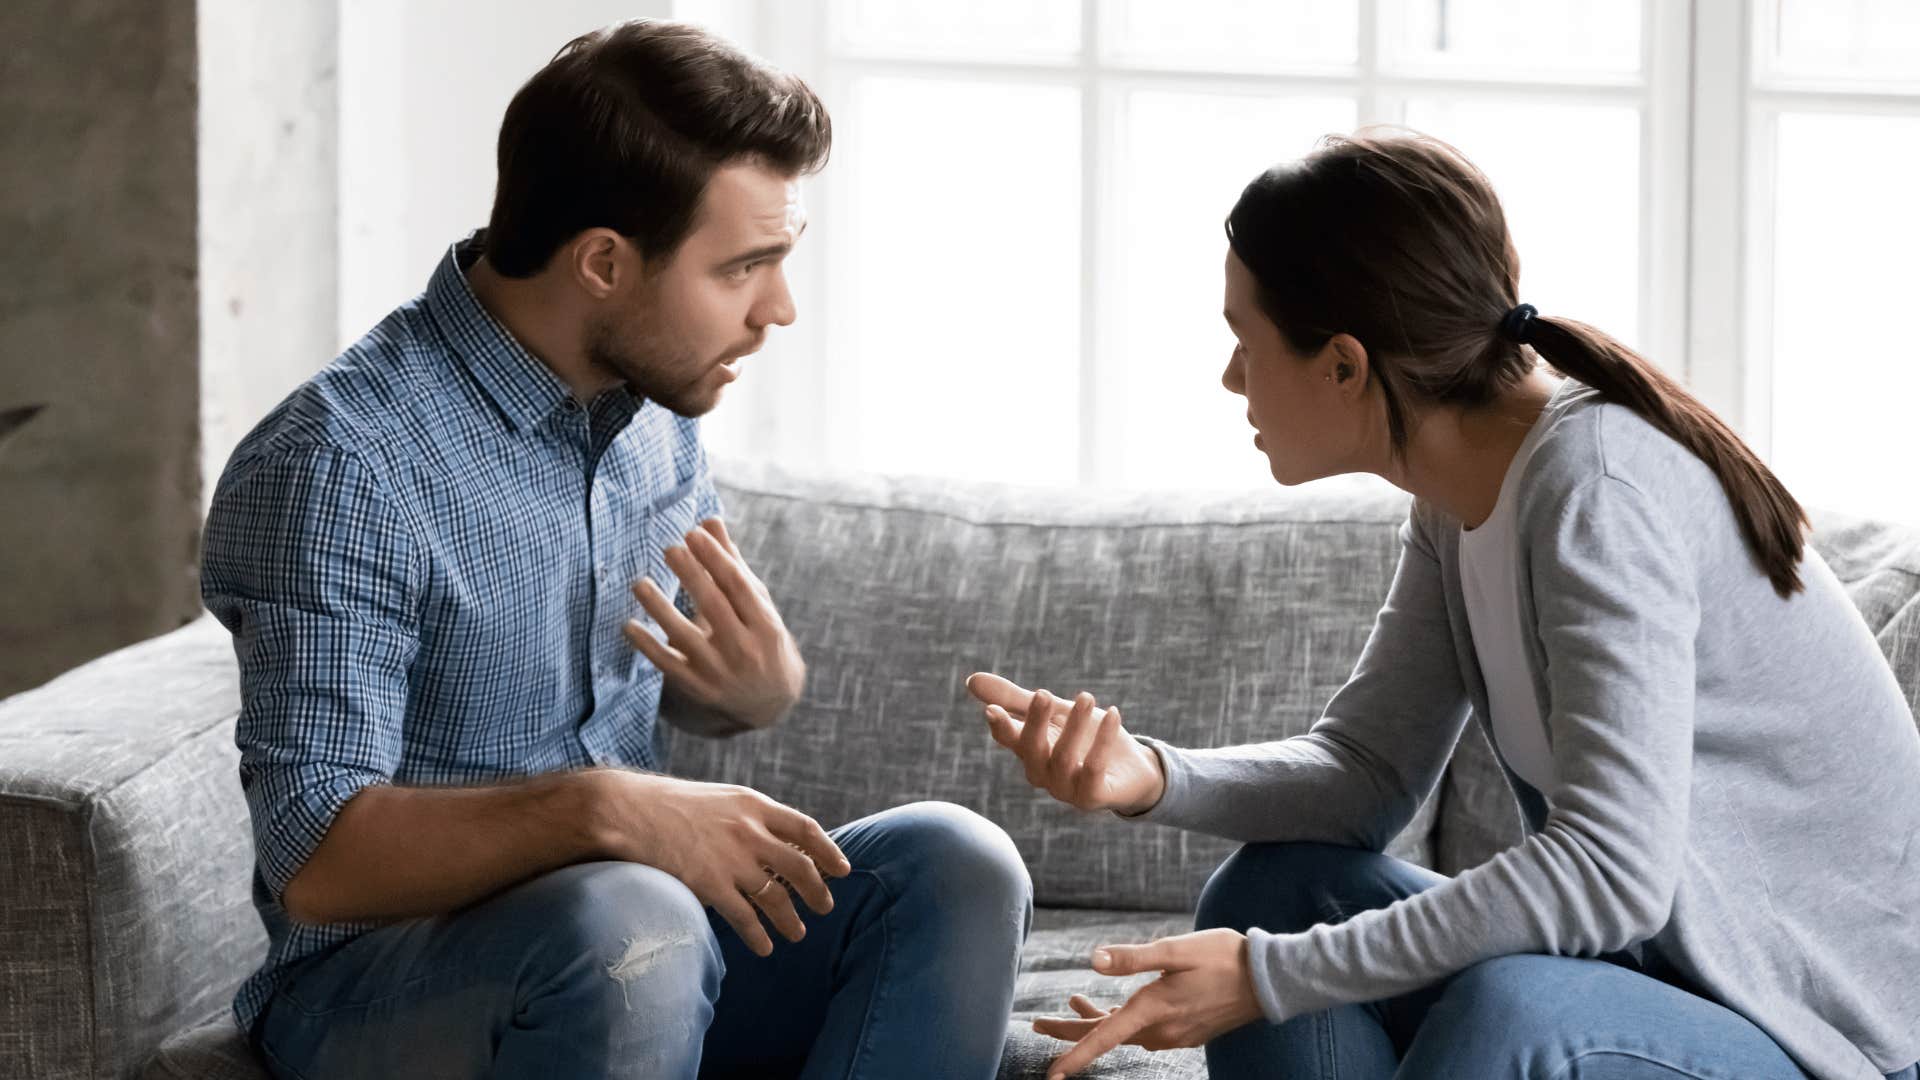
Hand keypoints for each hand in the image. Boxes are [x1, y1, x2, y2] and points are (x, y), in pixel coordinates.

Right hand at [589, 771, 850, 956]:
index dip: (828, 851)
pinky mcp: (711, 885)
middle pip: (799, 867)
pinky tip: (765, 947)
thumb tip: (771, 839)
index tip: (843, 868)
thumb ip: (746, 816)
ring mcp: (732, 859)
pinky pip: (745, 918)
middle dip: (817, 891)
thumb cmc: (667, 803)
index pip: (805, 829)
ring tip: (798, 933)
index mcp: (752, 804)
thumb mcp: (718, 798)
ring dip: (791, 919)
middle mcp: (749, 831)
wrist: (627, 810)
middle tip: (825, 906)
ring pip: (776, 898)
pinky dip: (759, 936)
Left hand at [625, 517, 805, 730]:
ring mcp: (720, 672)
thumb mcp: (757, 605)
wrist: (770, 703)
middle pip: (715, 606)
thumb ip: (732, 564)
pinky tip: (629, 625)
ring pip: (686, 636)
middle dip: (692, 575)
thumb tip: (710, 520)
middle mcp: (745, 649)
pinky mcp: (698, 689)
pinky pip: (668, 665)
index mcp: (765, 625)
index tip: (693, 533)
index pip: (738, 585)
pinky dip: (648, 645)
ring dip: (660, 609)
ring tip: (639, 583)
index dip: (716, 558)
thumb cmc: (761, 640)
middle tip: (670, 548)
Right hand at [965, 672, 1165, 815]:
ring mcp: (1065, 789)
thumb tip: (971, 680)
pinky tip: (1114, 714)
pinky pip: (1093, 769)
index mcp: (1029, 751)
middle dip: (1035, 721)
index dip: (1000, 726)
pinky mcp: (1091, 798)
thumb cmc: (1086, 737)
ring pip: (1062, 757)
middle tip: (1044, 694)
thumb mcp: (1054, 712)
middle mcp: (1042, 773)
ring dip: (1075, 725)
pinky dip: (1103, 740)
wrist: (1132, 767)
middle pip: (1031, 748)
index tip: (992, 710)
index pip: (1008, 739)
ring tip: (1087, 697)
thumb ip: (1015, 699)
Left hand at [1032, 929, 1263, 1077]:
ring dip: (1097, 1020)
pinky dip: (1122, 1019)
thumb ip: (1133, 957)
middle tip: (1037, 1022)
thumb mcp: (1175, 950)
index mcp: (1154, 1009)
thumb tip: (1092, 961)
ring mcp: (1175, 1034)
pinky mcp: (1185, 1031)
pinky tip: (1116, 1005)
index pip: (1103, 1037)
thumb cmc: (1223, 958)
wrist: (1270, 980)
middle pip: (1105, 1036)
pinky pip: (1142, 1031)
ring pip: (1124, 1032)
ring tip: (1073, 1002)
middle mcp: (1161, 1030)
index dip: (1074, 1054)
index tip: (1051, 1075)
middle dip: (1071, 1030)